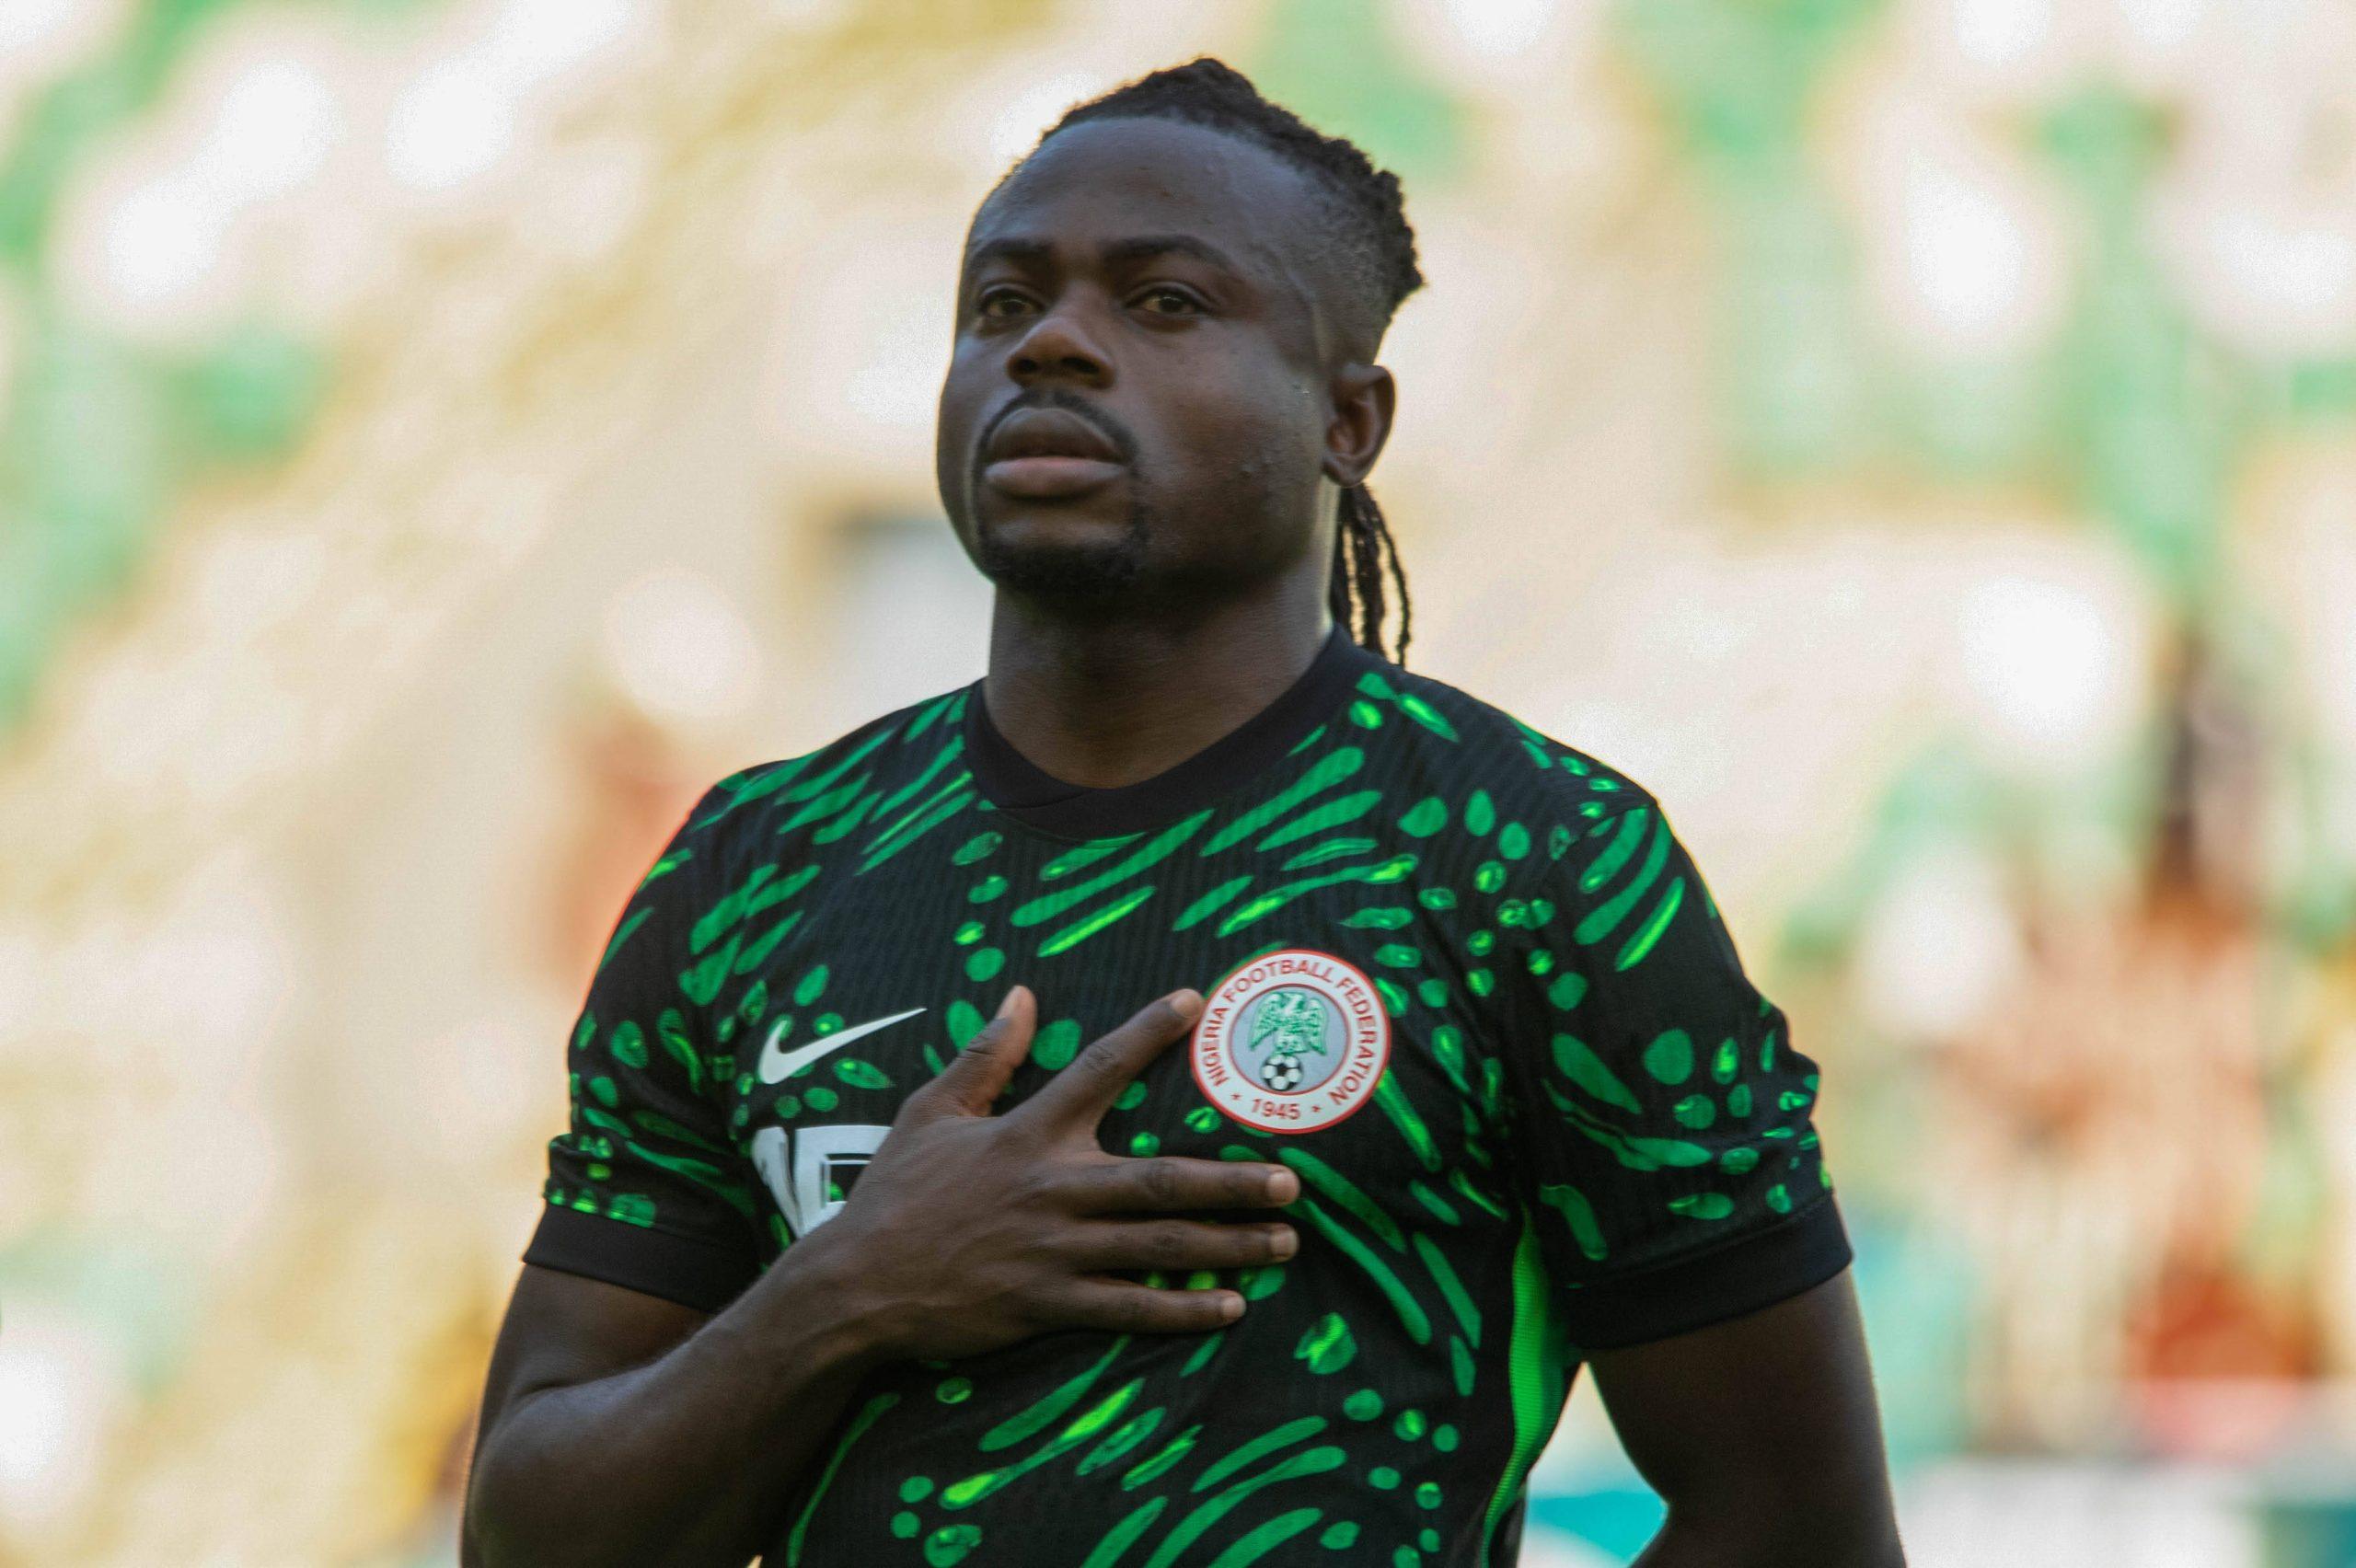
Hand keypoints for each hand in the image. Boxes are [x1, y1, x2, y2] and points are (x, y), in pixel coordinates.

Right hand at [800, 985, 1300, 1362]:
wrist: (856, 1284)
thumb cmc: (895, 1194)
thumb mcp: (929, 1112)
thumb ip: (984, 1056)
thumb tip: (1020, 994)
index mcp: (1027, 1133)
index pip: (1098, 1069)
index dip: (1148, 1032)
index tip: (1196, 1001)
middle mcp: (1053, 1187)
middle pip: (1161, 1179)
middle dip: (1233, 1181)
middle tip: (1291, 1180)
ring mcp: (1055, 1250)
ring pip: (1160, 1246)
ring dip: (1229, 1244)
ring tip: (1285, 1242)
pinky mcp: (1048, 1304)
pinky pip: (1130, 1308)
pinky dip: (1183, 1310)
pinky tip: (1229, 1307)